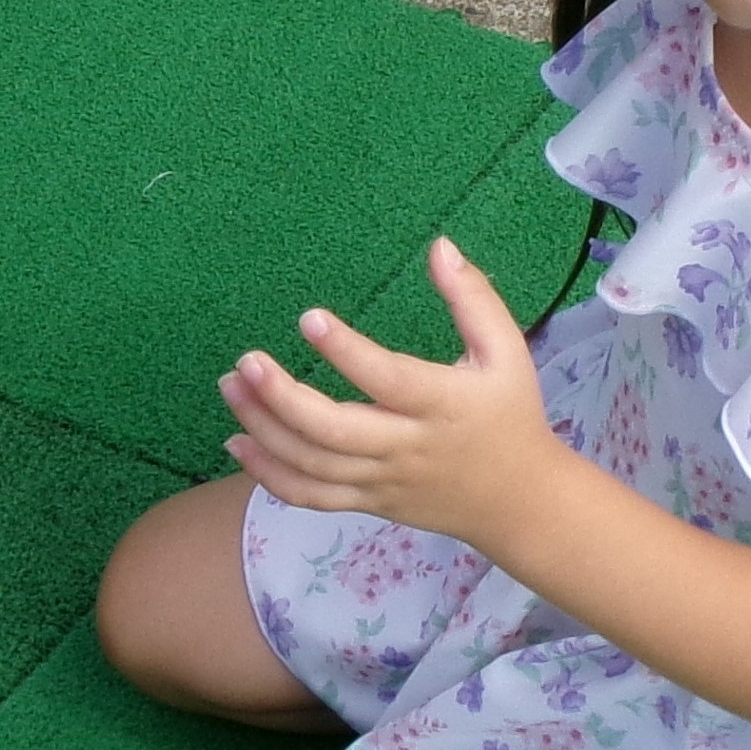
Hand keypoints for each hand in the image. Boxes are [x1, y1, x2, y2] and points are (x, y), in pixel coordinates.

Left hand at [220, 236, 565, 554]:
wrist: (519, 501)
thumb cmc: (510, 414)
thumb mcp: (507, 352)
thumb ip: (474, 299)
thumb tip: (439, 246)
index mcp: (442, 403)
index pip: (388, 378)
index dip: (347, 351)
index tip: (309, 318)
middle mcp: (408, 446)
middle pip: (334, 431)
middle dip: (282, 397)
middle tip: (245, 361)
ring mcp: (384, 480)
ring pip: (312, 464)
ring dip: (264, 429)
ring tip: (231, 386)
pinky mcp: (370, 503)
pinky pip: (312, 496)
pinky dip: (269, 475)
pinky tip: (238, 443)